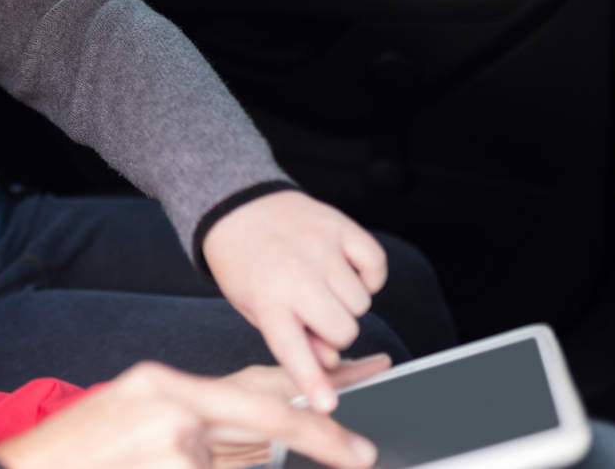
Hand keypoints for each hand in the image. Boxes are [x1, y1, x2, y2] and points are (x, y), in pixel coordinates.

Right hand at [0, 361, 379, 468]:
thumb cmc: (74, 461)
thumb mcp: (134, 424)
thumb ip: (197, 433)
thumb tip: (260, 446)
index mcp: (162, 386)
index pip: (256, 387)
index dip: (312, 400)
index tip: (360, 408)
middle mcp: (171, 405)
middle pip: (267, 420)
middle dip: (321, 438)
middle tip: (364, 452)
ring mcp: (175, 443)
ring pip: (234, 465)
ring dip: (215, 465)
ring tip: (146, 453)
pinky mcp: (176, 467)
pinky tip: (144, 462)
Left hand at [202, 190, 387, 413]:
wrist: (238, 207)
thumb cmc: (245, 264)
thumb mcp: (253, 307)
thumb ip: (290, 336)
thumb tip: (331, 361)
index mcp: (267, 300)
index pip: (293, 350)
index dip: (313, 382)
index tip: (328, 406)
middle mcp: (295, 275)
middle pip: (344, 331)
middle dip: (335, 332)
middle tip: (315, 316)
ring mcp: (321, 249)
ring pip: (363, 304)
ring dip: (348, 303)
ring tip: (322, 287)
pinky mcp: (341, 227)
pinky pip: (377, 266)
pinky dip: (368, 275)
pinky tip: (345, 270)